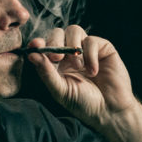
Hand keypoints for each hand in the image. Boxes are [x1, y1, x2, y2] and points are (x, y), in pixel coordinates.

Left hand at [24, 25, 139, 130]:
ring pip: (74, 30)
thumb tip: (31, 55)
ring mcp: (86, 49)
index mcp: (56, 64)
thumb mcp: (61, 90)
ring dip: (72, 46)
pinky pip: (91, 40)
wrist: (110, 110)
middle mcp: (70, 54)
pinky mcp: (103, 48)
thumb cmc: (84, 104)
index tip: (35, 45)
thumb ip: (46, 72)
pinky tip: (93, 71)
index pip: (44, 46)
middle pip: (57, 33)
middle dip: (55, 42)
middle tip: (56, 58)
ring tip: (78, 66)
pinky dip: (90, 55)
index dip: (39, 43)